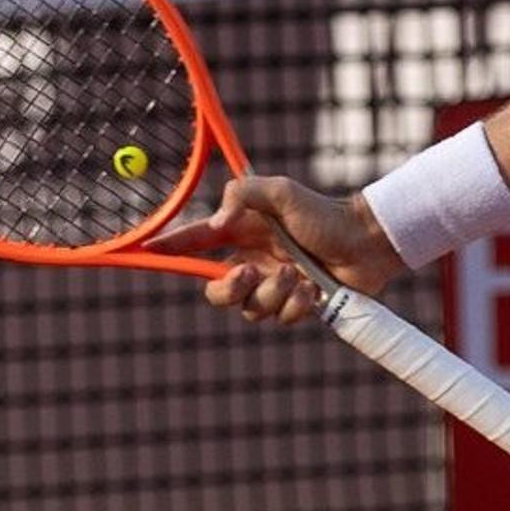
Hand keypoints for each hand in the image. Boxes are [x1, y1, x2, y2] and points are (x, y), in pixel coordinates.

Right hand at [154, 174, 401, 325]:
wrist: (366, 241)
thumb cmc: (325, 213)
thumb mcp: (280, 191)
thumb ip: (241, 195)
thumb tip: (216, 225)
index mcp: (241, 234)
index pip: (194, 243)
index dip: (168, 250)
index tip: (144, 252)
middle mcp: (252, 262)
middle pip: (214, 292)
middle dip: (227, 290)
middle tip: (250, 274)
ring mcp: (274, 287)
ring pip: (251, 310)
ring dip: (275, 294)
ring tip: (299, 276)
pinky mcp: (296, 306)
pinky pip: (282, 319)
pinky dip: (298, 305)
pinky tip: (315, 289)